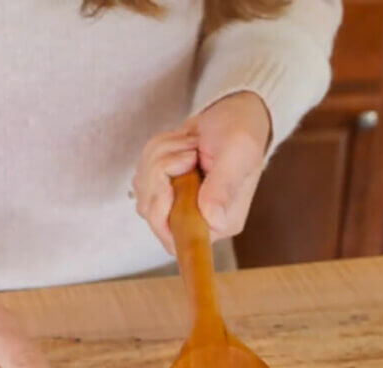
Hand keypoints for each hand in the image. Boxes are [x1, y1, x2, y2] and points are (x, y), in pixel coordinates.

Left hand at [132, 91, 270, 252]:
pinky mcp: (163, 187)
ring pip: (143, 191)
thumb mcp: (237, 154)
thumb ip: (223, 187)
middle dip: (160, 175)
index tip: (171, 183)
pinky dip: (155, 152)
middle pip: (152, 214)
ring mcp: (178, 203)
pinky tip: (179, 143)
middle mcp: (198, 218)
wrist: (232, 112)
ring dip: (159, 158)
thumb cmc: (241, 132)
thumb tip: (214, 220)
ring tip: (189, 144)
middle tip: (188, 154)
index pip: (177, 240)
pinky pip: (141, 175)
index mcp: (220, 222)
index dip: (162, 214)